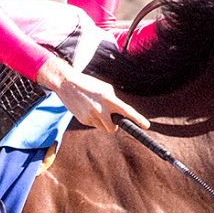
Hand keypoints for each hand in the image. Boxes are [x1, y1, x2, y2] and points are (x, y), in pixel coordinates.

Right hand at [35, 55, 149, 132]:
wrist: (67, 84)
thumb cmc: (89, 85)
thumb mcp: (104, 88)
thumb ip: (114, 100)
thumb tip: (120, 114)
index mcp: (108, 98)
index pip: (126, 111)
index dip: (137, 119)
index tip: (146, 126)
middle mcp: (100, 108)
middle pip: (113, 128)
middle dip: (114, 127)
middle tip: (111, 119)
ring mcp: (90, 115)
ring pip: (103, 128)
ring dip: (102, 123)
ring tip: (95, 109)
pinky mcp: (82, 120)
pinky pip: (93, 125)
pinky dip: (93, 120)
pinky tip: (87, 109)